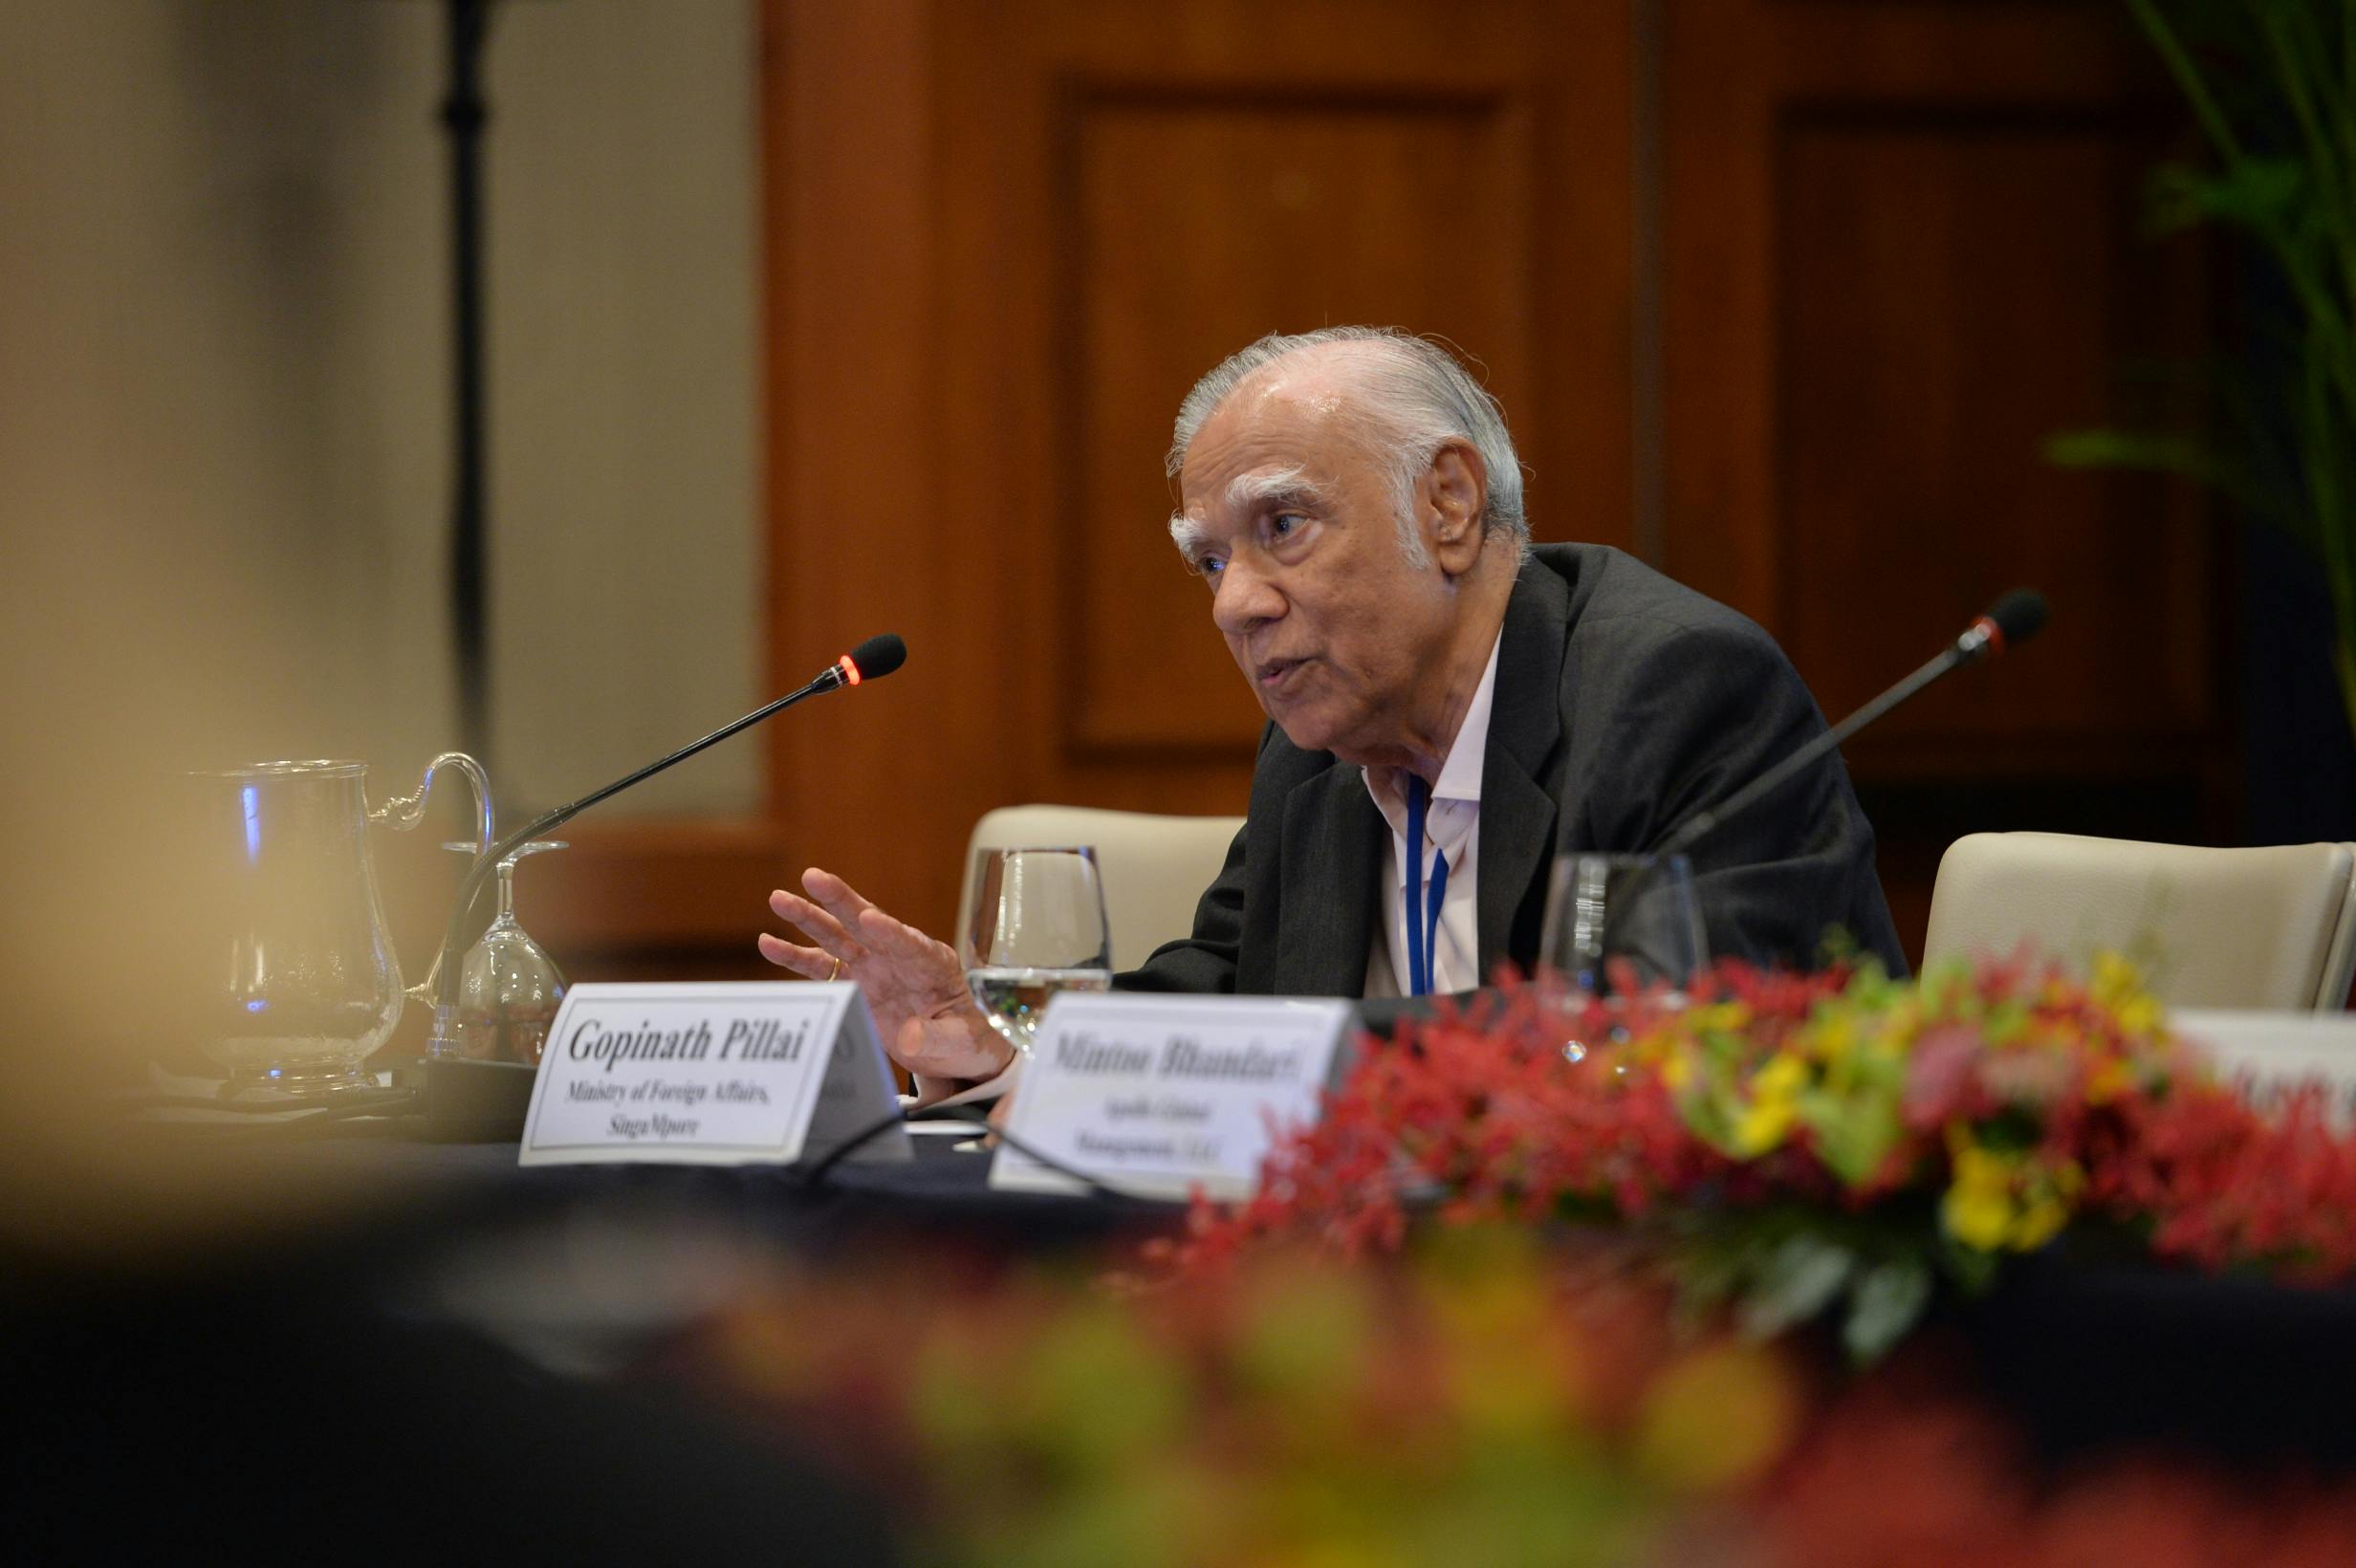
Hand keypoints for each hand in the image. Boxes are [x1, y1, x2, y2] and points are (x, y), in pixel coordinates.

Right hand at [758, 867, 1013, 1089]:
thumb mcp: (961, 1042)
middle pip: (866, 922)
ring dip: (809, 918)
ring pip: (837, 936)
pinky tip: (770, 943)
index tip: (869, 918)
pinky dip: (796, 955)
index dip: (890, 932)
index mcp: (932, 963)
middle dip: (840, 900)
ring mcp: (874, 966)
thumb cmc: (964, 1040)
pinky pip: (822, 967)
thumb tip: (910, 1036)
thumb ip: (938, 1037)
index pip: (910, 943)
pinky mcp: (855, 983)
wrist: (952, 1053)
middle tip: (814, 878)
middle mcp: (899, 956)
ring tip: (779, 899)